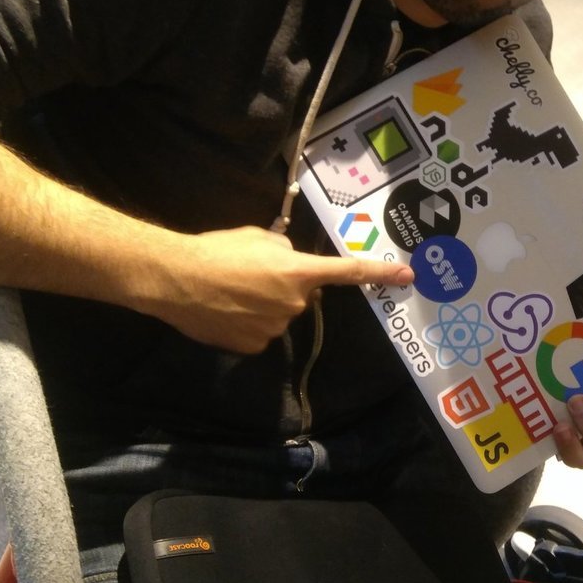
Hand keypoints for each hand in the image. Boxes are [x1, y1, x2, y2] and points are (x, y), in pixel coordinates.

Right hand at [151, 225, 412, 352]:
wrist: (175, 279)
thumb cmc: (216, 250)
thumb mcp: (257, 236)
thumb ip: (282, 248)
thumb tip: (288, 257)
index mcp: (298, 271)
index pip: (347, 272)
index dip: (379, 273)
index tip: (407, 277)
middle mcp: (294, 303)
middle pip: (300, 294)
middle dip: (283, 285)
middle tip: (249, 273)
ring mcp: (275, 328)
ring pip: (278, 314)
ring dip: (262, 304)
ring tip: (229, 290)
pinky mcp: (254, 346)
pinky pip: (258, 331)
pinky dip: (246, 323)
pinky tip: (224, 310)